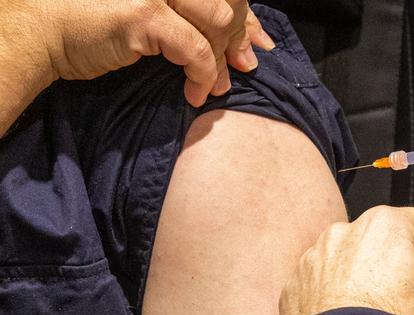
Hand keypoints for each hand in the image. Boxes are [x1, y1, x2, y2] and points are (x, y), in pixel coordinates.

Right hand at [1, 0, 273, 106]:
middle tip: (242, 66)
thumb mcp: (150, 8)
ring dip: (223, 59)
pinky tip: (196, 92)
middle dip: (240, 36)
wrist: (41, 31)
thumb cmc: (92, 20)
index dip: (247, 17)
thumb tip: (242, 40)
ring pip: (218, 21)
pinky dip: (203, 74)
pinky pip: (195, 49)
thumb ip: (190, 15)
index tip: (257, 44)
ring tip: (217, 84)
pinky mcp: (144, 14)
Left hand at [279, 206, 413, 314]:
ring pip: (357, 252)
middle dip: (412, 255)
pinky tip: (356, 307)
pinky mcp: (300, 277)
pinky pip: (330, 272)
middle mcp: (347, 231)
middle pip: (391, 234)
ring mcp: (319, 253)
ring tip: (389, 300)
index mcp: (385, 225)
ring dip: (375, 267)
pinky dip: (345, 283)